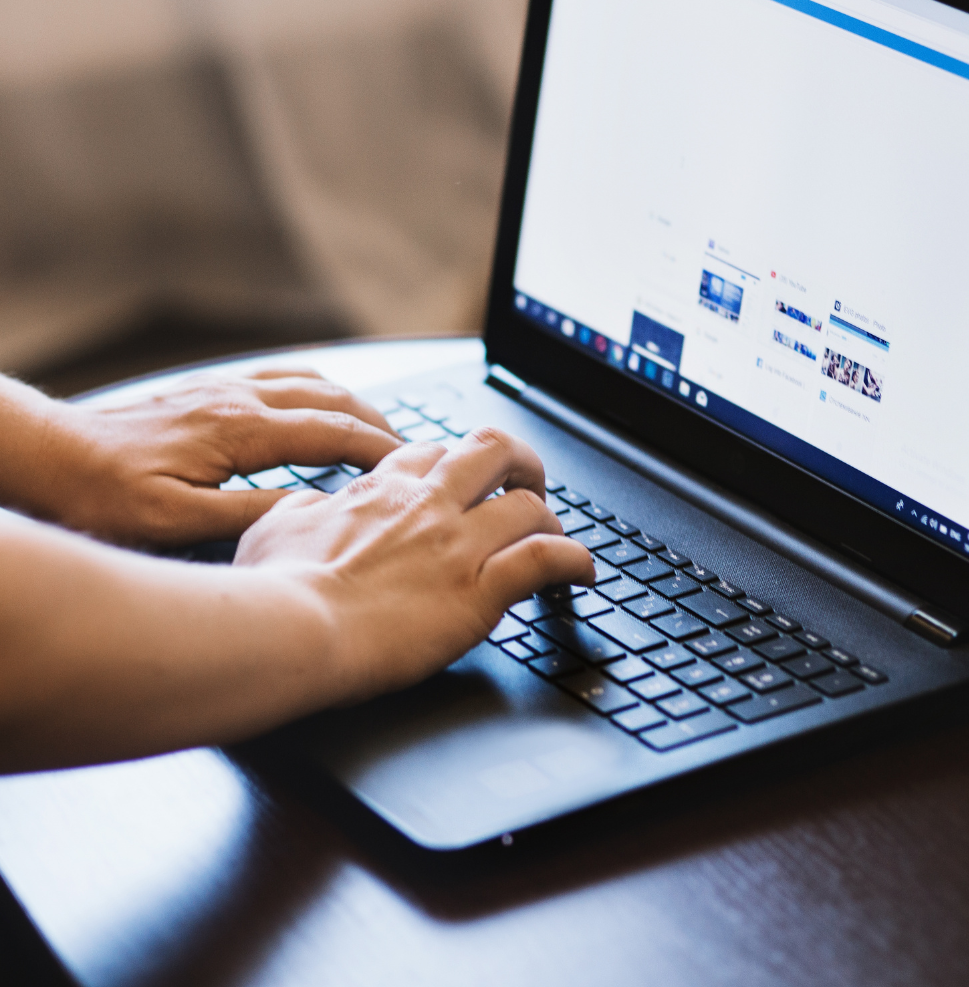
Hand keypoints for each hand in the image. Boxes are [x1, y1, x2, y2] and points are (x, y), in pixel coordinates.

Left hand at [20, 368, 401, 546]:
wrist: (50, 456)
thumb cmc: (104, 495)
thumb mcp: (181, 522)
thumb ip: (255, 513)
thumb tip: (316, 509)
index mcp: (240, 429)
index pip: (334, 432)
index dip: (382, 450)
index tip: (415, 467)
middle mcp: (238, 398)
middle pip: (332, 398)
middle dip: (379, 421)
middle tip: (411, 450)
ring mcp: (222, 388)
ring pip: (309, 381)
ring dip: (351, 402)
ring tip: (377, 428)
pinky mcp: (207, 390)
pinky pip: (279, 376)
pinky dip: (315, 389)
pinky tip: (317, 403)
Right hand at [235, 426, 593, 705]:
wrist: (290, 630)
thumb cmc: (273, 588)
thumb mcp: (273, 529)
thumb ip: (303, 509)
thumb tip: (312, 504)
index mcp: (380, 490)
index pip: (431, 453)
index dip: (453, 465)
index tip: (460, 483)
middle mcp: (426, 505)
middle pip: (492, 451)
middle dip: (518, 462)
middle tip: (527, 483)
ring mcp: (457, 544)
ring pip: (529, 504)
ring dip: (549, 520)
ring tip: (555, 537)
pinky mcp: (480, 590)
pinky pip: (547, 559)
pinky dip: (575, 562)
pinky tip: (582, 574)